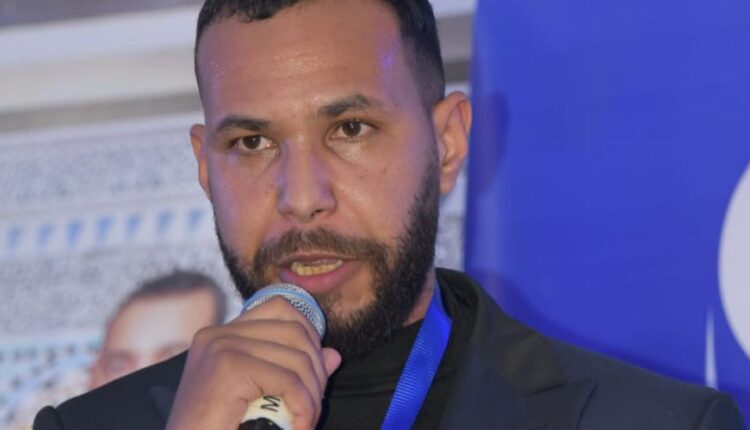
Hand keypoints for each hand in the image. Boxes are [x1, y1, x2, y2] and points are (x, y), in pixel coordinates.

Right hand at [165, 297, 341, 429]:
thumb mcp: (261, 398)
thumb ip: (294, 372)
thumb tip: (334, 355)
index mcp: (220, 335)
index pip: (279, 307)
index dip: (308, 334)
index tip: (313, 373)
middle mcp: (218, 334)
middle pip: (294, 331)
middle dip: (316, 370)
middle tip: (311, 407)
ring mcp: (221, 347)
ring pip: (297, 358)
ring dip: (312, 396)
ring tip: (304, 422)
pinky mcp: (228, 368)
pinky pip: (289, 381)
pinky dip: (303, 408)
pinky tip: (298, 427)